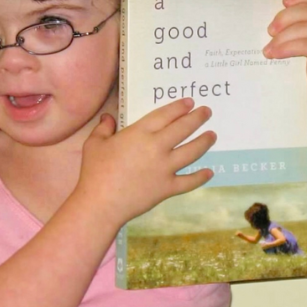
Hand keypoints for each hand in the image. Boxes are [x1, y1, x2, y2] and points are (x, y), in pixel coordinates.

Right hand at [75, 97, 217, 224]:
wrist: (101, 203)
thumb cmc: (95, 172)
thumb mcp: (94, 144)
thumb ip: (104, 128)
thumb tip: (108, 118)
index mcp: (140, 133)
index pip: (165, 115)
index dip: (180, 107)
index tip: (190, 103)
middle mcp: (157, 147)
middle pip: (183, 129)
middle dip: (198, 118)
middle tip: (207, 112)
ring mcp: (165, 168)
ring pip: (192, 152)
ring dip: (205, 142)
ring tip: (213, 135)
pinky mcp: (167, 188)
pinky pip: (189, 182)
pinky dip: (200, 177)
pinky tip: (209, 172)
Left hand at [265, 0, 306, 104]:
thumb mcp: (303, 40)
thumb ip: (294, 26)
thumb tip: (269, 21)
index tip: (283, 2)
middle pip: (302, 10)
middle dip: (282, 20)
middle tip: (269, 32)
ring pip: (300, 27)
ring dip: (280, 39)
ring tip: (267, 50)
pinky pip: (302, 44)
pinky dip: (285, 49)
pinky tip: (274, 55)